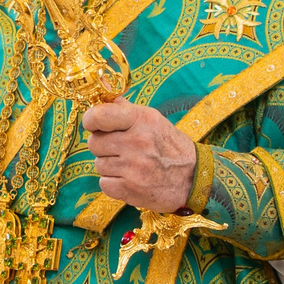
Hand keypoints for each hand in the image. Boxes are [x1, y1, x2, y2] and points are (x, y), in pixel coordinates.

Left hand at [82, 101, 196, 213]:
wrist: (194, 178)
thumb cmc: (170, 146)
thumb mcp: (153, 120)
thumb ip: (126, 109)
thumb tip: (104, 94)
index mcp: (142, 120)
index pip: (100, 116)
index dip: (90, 121)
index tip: (92, 124)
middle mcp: (138, 142)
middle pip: (94, 143)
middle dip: (103, 147)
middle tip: (120, 149)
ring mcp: (134, 167)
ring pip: (98, 164)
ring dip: (110, 166)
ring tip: (129, 165)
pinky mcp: (131, 189)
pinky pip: (104, 183)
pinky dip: (113, 183)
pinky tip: (129, 179)